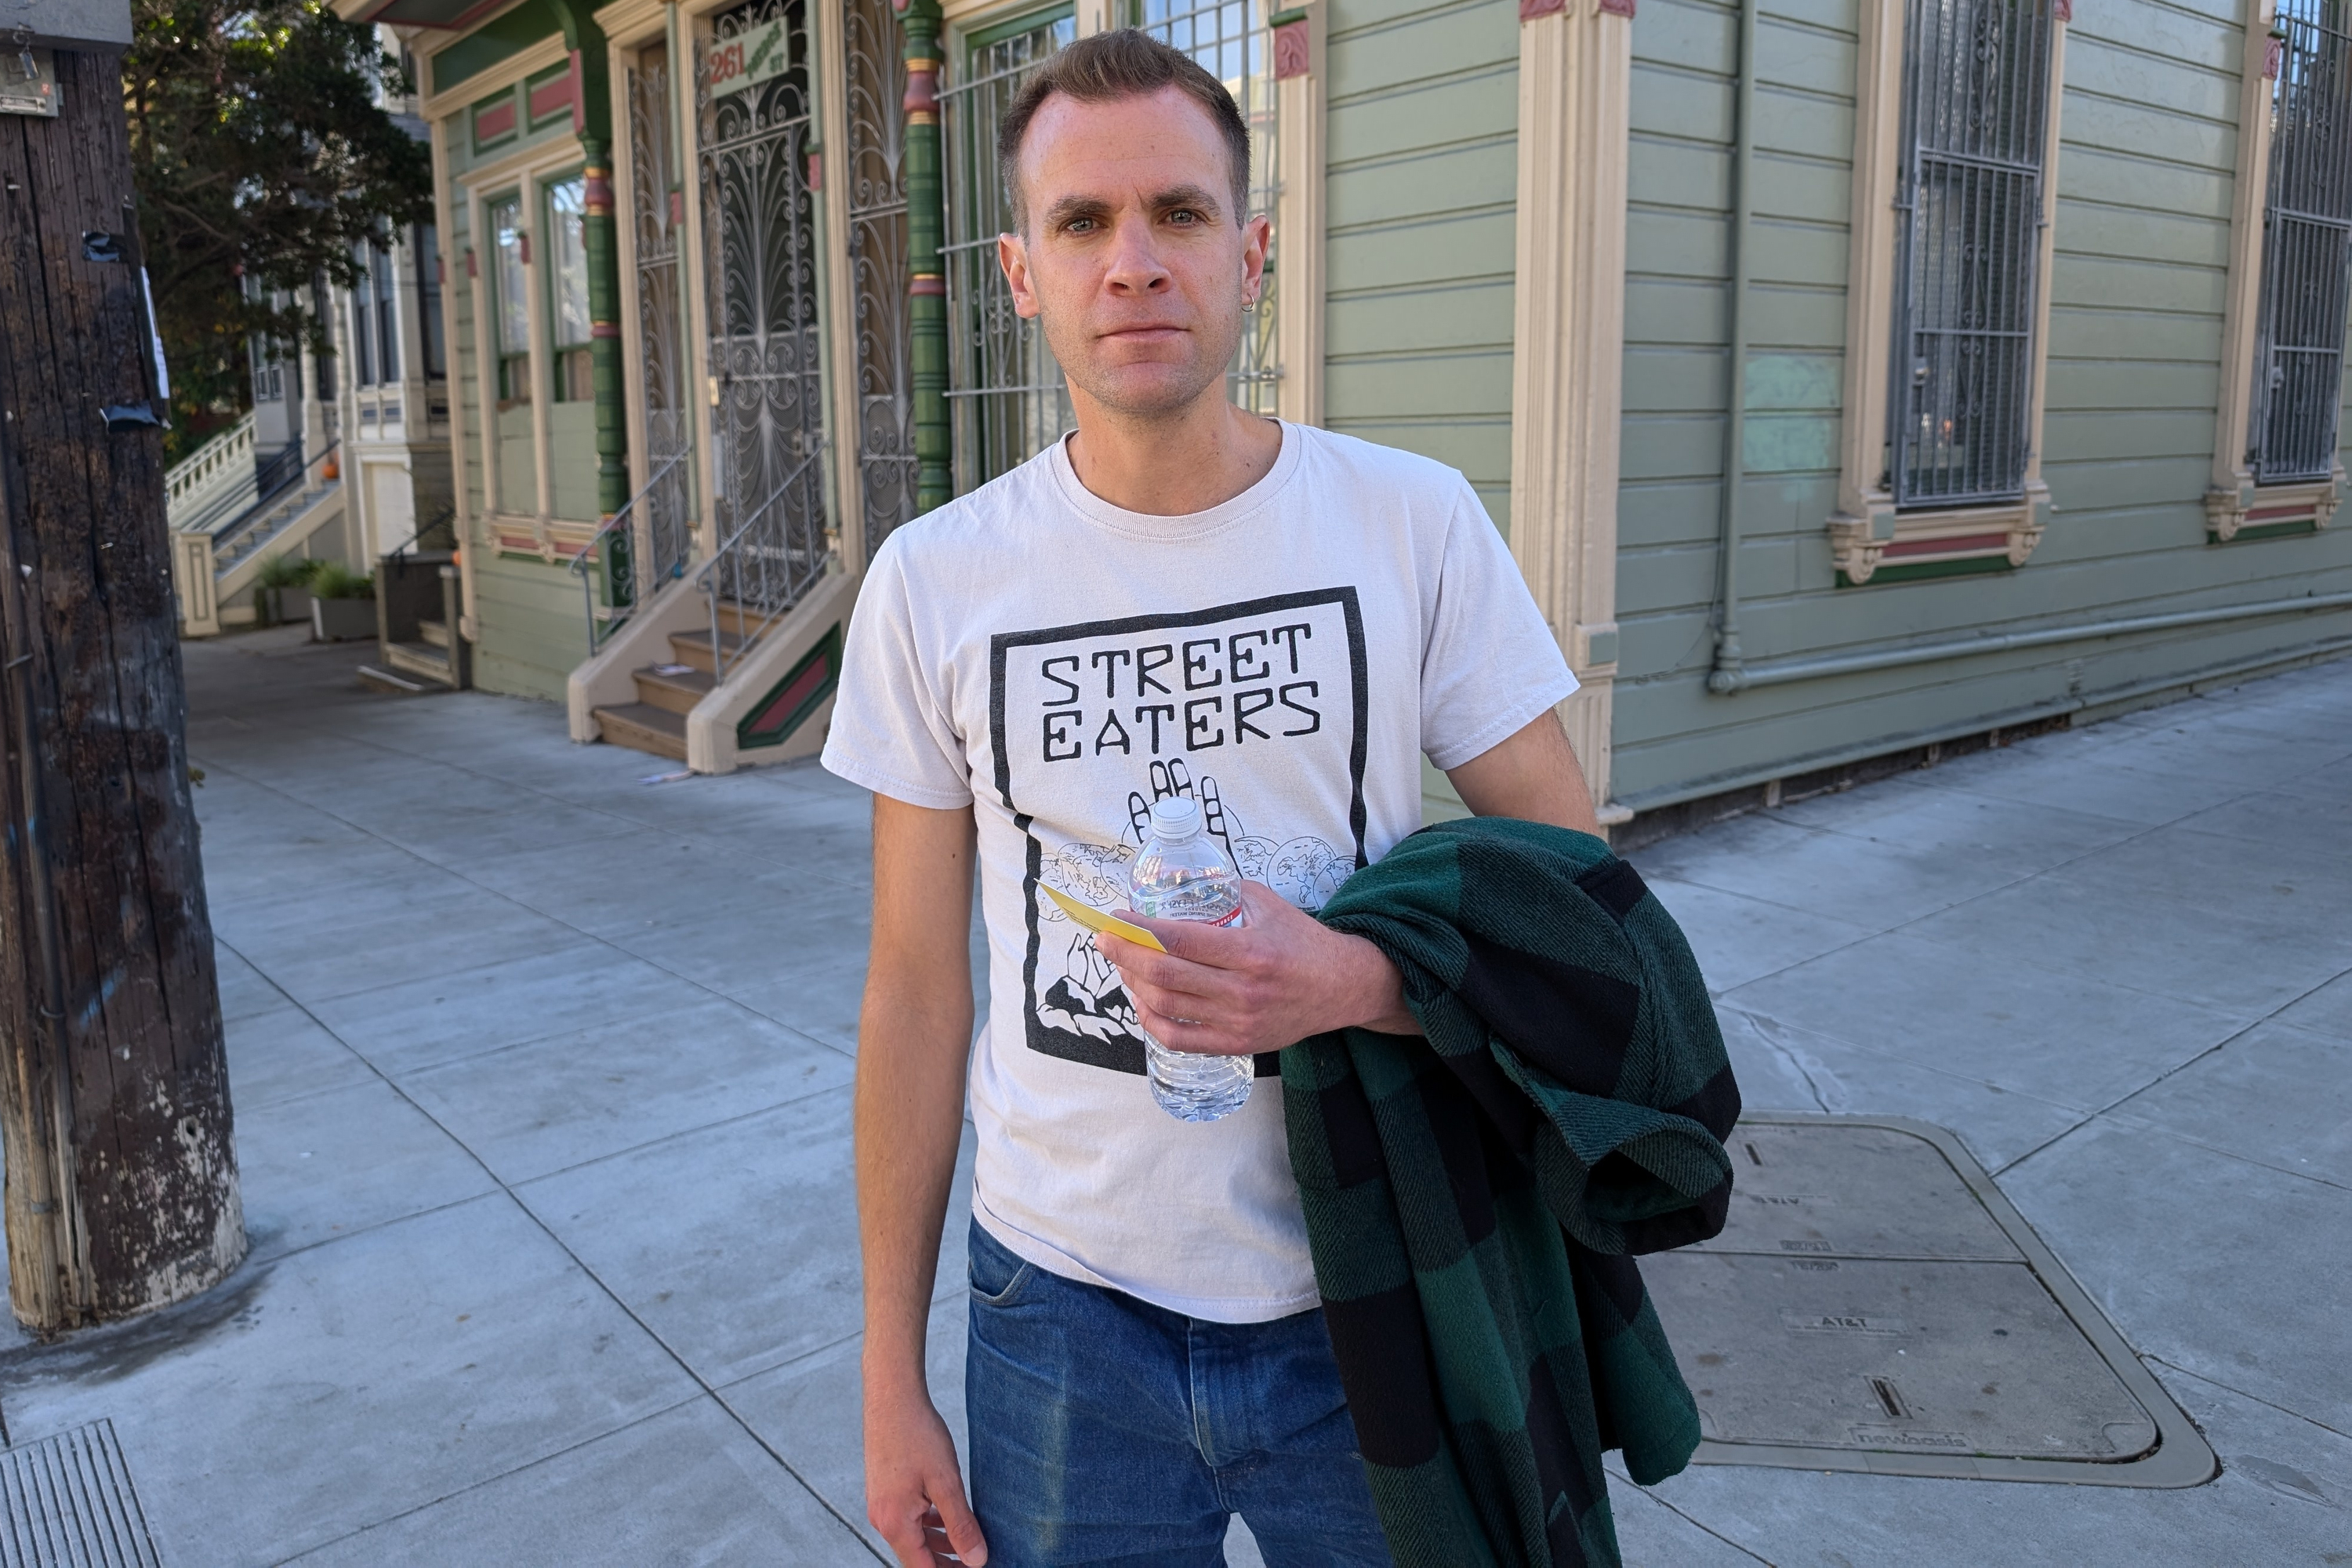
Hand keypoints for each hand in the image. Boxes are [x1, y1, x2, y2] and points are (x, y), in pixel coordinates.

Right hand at [865, 1379, 986, 1564]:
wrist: (892, 1396)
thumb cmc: (917, 1433)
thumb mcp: (946, 1482)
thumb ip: (960, 1525)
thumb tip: (976, 1560)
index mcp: (894, 1523)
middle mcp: (882, 1519)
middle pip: (916, 1556)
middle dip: (946, 1562)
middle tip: (976, 1560)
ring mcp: (881, 1504)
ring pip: (913, 1536)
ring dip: (939, 1543)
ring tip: (969, 1542)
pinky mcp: (885, 1490)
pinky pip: (908, 1518)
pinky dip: (929, 1523)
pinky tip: (949, 1515)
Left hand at [1096, 881, 1418, 1054]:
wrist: (1342, 987)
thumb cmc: (1303, 942)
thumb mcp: (1270, 905)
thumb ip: (1226, 894)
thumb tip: (1179, 885)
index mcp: (1250, 951)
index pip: (1179, 940)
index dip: (1139, 930)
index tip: (1115, 919)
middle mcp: (1242, 990)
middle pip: (1165, 975)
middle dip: (1124, 955)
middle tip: (1105, 939)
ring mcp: (1238, 1021)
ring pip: (1167, 1006)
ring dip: (1134, 984)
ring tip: (1123, 965)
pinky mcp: (1237, 1044)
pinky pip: (1180, 1039)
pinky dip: (1152, 1021)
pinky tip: (1143, 1003)